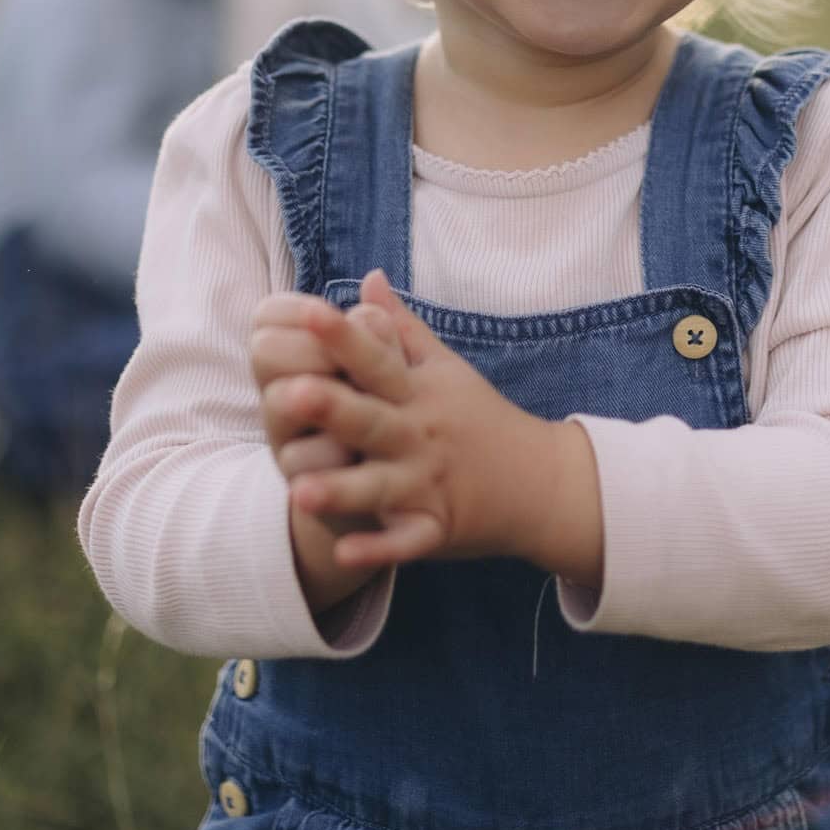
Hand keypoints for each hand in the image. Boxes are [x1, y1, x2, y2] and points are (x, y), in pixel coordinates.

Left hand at [268, 270, 602, 583]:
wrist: (541, 483)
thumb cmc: (480, 418)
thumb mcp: (446, 367)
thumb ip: (401, 327)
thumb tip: (369, 277)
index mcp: (417, 393)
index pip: (377, 359)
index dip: (344, 338)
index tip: (311, 312)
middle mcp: (420, 435)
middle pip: (371, 420)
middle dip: (333, 409)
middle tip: (288, 395)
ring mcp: (428, 483)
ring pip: (379, 487)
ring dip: (342, 491)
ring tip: (298, 491)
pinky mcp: (436, 528)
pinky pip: (406, 542)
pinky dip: (380, 549)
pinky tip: (346, 553)